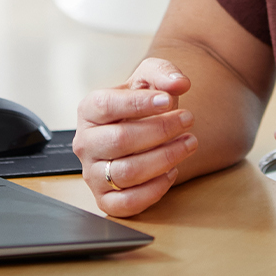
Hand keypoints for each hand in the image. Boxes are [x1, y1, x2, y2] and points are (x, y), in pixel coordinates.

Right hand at [73, 57, 198, 217]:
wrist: (140, 128)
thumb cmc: (141, 104)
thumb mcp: (149, 77)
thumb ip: (164, 72)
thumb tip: (179, 82)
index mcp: (88, 110)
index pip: (107, 106)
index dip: (139, 104)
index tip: (168, 100)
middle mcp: (85, 143)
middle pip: (120, 141)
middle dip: (160, 130)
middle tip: (188, 119)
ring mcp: (92, 173)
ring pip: (127, 173)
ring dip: (164, 158)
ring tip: (189, 143)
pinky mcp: (105, 199)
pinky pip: (127, 203)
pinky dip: (154, 190)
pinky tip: (173, 172)